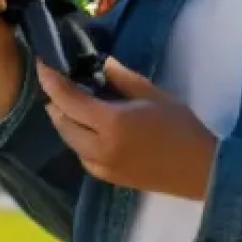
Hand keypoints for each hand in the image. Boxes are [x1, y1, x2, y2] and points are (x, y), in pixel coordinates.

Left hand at [37, 57, 218, 200]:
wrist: (200, 169)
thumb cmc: (180, 126)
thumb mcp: (153, 94)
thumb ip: (122, 78)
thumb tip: (102, 63)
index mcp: (111, 123)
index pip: (69, 99)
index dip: (51, 80)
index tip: (41, 64)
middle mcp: (99, 148)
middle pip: (62, 122)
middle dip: (55, 100)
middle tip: (58, 80)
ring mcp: (101, 167)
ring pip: (69, 141)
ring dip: (65, 120)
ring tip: (70, 101)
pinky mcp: (108, 178)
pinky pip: (81, 156)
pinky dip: (77, 138)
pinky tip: (88, 128)